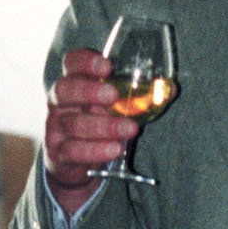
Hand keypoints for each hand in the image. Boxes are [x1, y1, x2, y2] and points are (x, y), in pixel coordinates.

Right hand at [43, 49, 138, 212]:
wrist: (76, 167)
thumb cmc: (99, 128)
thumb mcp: (115, 109)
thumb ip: (138, 98)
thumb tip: (170, 89)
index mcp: (74, 84)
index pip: (71, 63)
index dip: (85, 61)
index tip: (107, 66)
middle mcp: (60, 103)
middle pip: (64, 89)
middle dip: (88, 90)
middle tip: (114, 96)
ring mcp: (56, 128)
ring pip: (74, 123)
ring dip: (103, 125)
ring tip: (129, 129)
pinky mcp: (58, 154)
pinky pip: (73, 150)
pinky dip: (95, 150)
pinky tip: (115, 149)